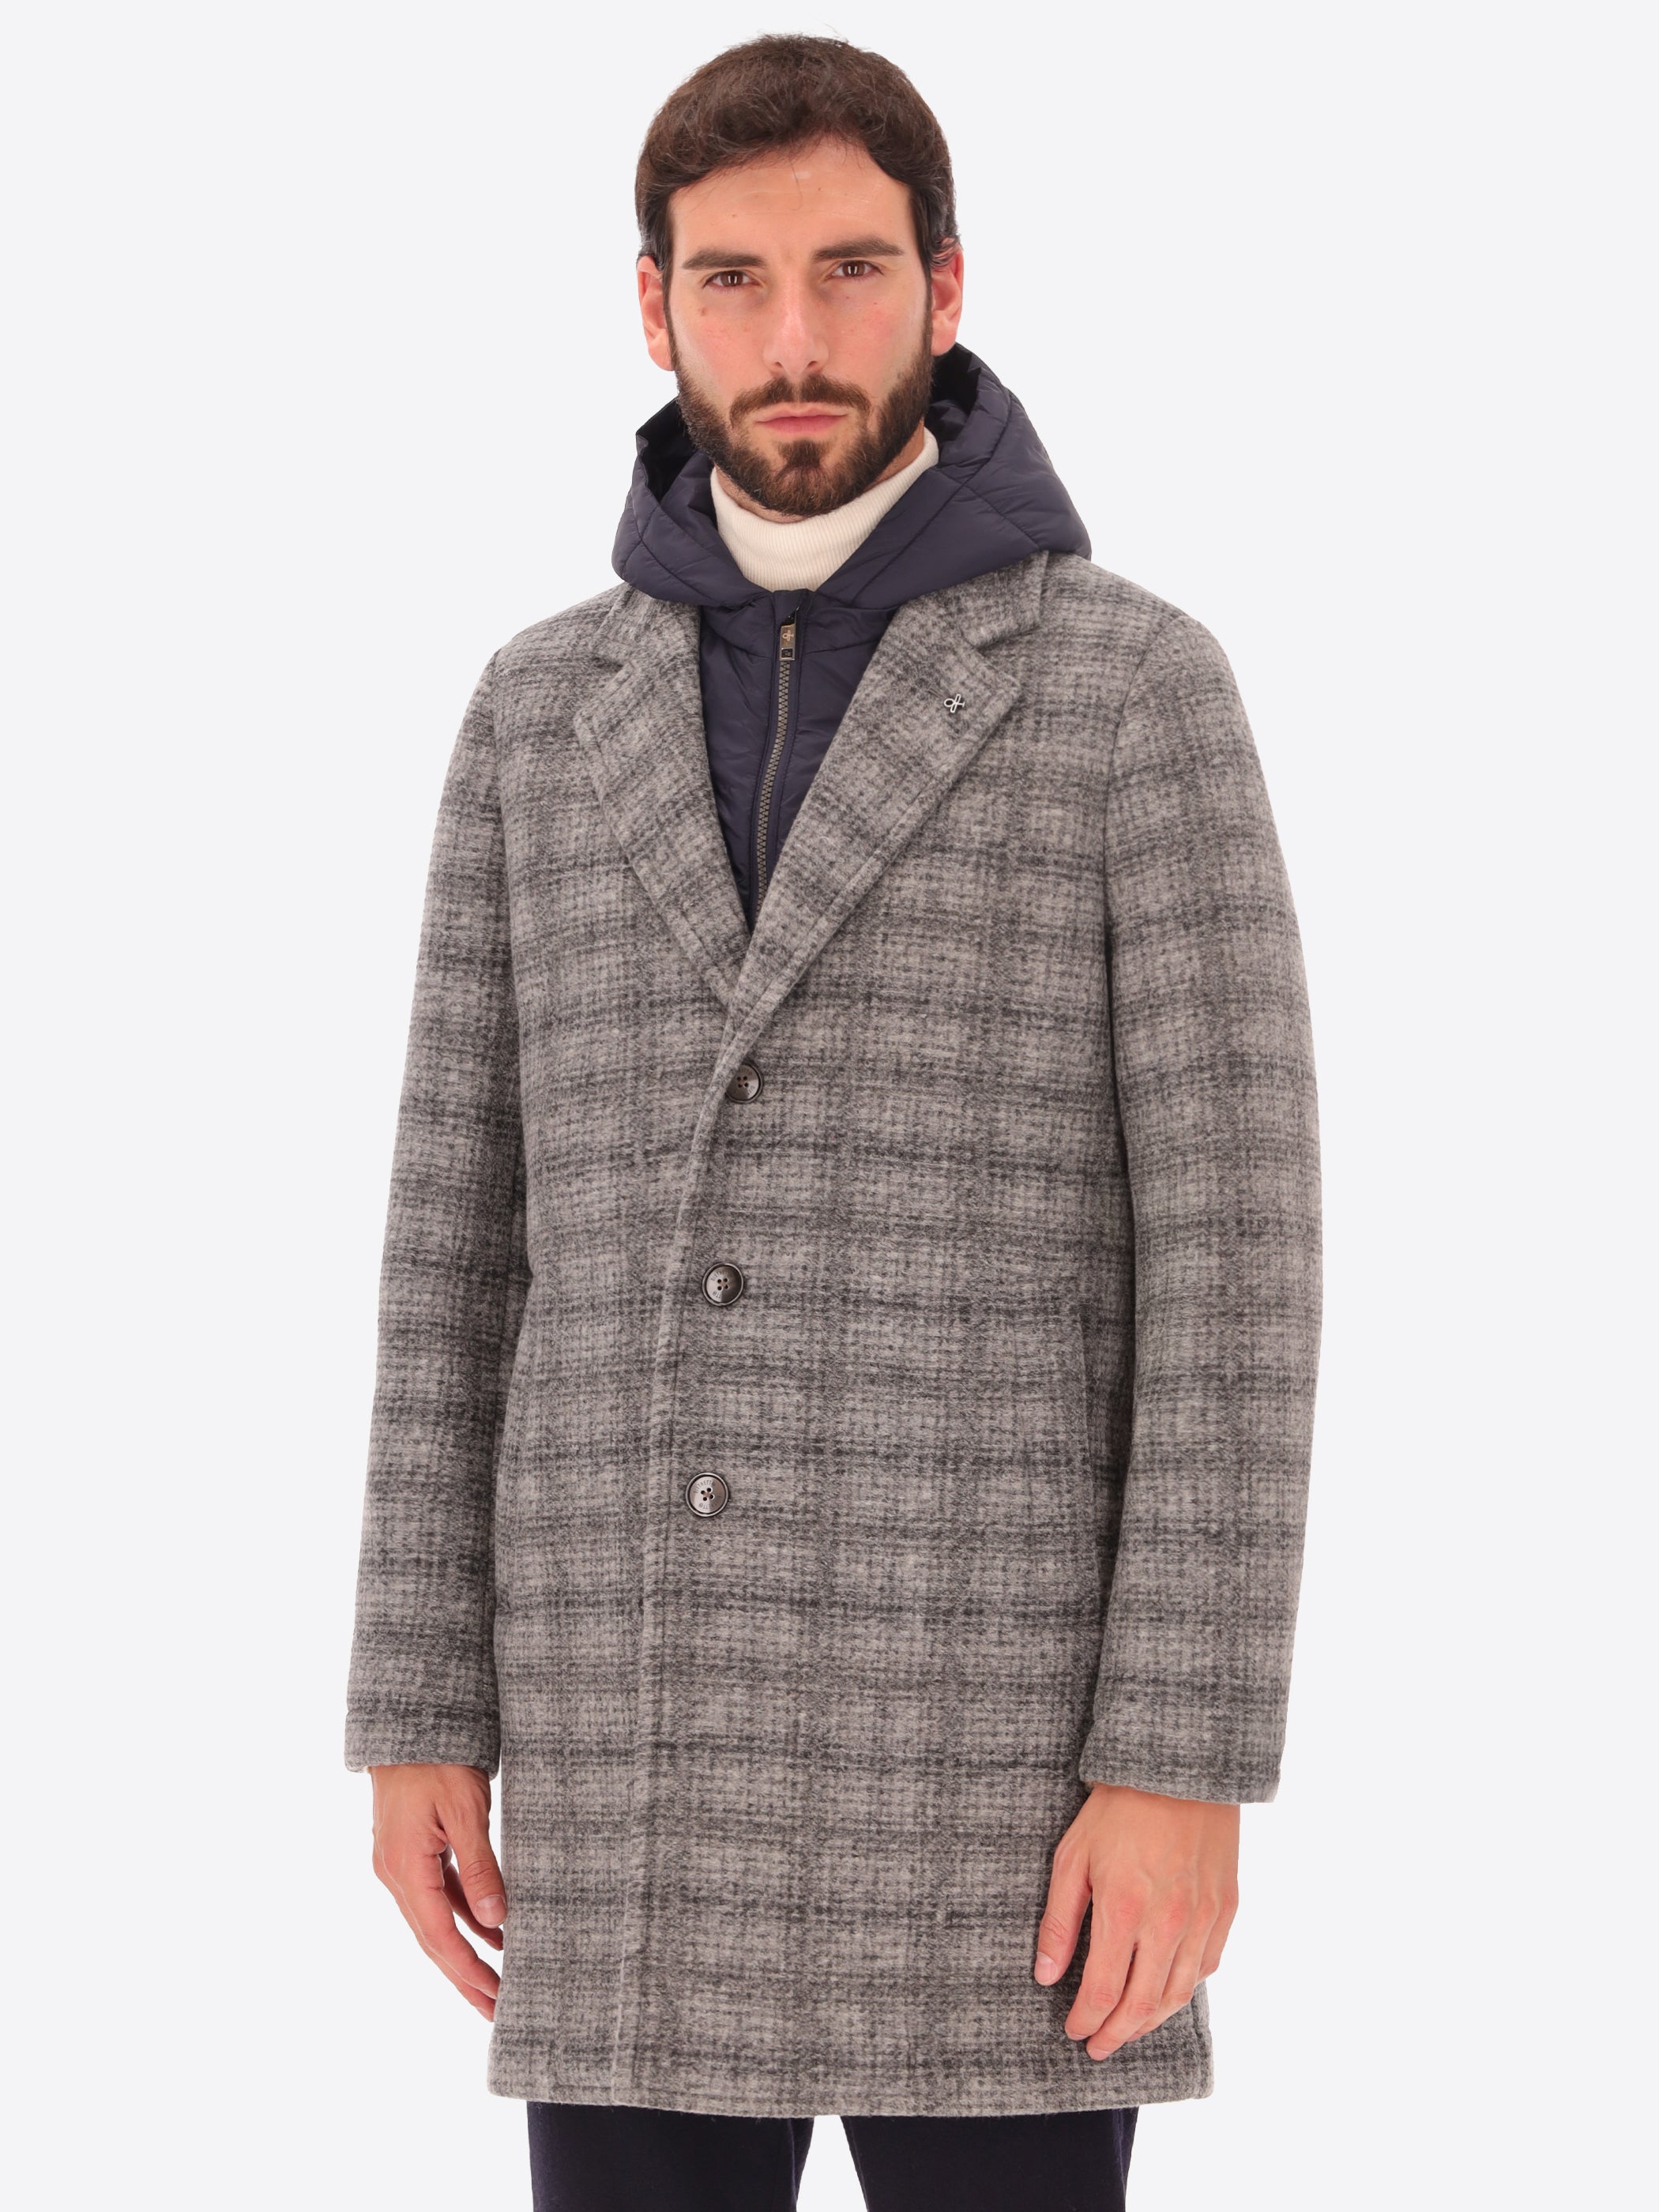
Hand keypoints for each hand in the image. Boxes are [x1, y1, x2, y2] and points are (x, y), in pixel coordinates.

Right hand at [369, 1763, 507, 2020]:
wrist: (406, 1722)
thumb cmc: (437, 1760)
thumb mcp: (464, 1810)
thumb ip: (479, 1867)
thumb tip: (495, 1919)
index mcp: (404, 1867)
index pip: (439, 1935)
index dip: (467, 1970)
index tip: (495, 1996)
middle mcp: (395, 1872)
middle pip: (432, 1938)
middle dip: (465, 1976)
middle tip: (496, 2009)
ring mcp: (400, 1862)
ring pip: (434, 1919)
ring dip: (465, 1949)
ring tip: (498, 1980)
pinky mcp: (409, 1850)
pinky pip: (437, 1894)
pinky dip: (462, 1915)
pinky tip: (490, 1927)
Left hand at [1034, 1784, 1238, 2058]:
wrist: (1179, 1768)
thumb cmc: (1117, 1808)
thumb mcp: (1072, 1857)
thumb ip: (1059, 1921)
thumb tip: (1045, 1975)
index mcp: (1124, 1910)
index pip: (1102, 1992)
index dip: (1085, 2021)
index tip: (1073, 2031)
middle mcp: (1168, 1923)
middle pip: (1142, 2006)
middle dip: (1116, 2034)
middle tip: (1097, 2047)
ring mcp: (1202, 1918)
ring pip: (1178, 1995)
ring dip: (1150, 2022)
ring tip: (1128, 2029)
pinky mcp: (1226, 1909)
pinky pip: (1206, 1967)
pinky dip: (1183, 1990)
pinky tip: (1165, 1993)